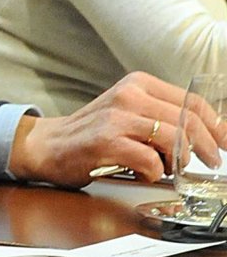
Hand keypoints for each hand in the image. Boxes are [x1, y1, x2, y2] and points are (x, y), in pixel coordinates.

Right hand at [8, 71, 226, 187]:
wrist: (47, 144)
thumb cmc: (91, 133)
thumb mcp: (127, 111)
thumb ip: (160, 114)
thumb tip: (205, 133)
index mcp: (138, 84)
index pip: (193, 102)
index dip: (217, 126)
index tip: (225, 143)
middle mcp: (129, 95)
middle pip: (188, 121)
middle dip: (208, 147)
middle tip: (210, 162)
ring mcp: (117, 118)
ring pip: (173, 139)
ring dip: (179, 161)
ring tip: (169, 167)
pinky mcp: (107, 141)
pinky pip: (150, 161)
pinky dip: (154, 172)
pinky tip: (143, 171)